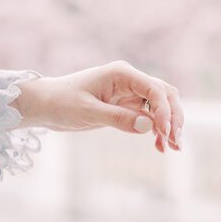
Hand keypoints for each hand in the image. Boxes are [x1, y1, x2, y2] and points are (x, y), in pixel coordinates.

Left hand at [14, 60, 183, 151]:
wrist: (44, 104)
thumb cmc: (61, 102)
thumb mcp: (87, 112)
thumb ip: (118, 118)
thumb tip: (148, 126)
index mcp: (122, 73)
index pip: (155, 90)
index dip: (164, 111)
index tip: (164, 133)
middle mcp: (130, 80)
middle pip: (165, 95)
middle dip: (174, 118)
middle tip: (176, 143)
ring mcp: (130, 93)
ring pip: (161, 106)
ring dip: (170, 125)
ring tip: (173, 148)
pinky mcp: (127, 106)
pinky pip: (150, 116)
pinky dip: (157, 130)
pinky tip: (159, 147)